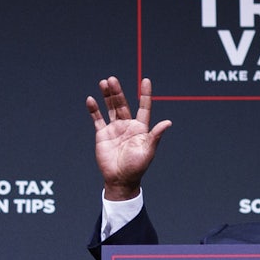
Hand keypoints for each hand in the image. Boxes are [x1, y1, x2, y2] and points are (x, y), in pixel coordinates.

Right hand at [86, 76, 171, 199]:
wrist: (120, 179)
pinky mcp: (102, 134)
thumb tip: (168, 122)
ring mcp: (115, 129)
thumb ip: (155, 135)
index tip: (146, 80)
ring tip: (104, 82)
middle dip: (118, 92)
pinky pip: (97, 119)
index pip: (144, 107)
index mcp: (141, 128)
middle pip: (123, 104)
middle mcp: (128, 125)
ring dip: (107, 96)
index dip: (145, 94)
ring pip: (111, 108)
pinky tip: (91, 100)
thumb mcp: (148, 150)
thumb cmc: (137, 167)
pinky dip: (94, 110)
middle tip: (112, 79)